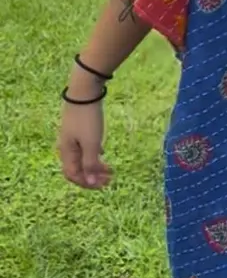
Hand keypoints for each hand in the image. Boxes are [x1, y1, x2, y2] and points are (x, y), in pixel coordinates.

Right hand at [57, 69, 110, 188]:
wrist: (84, 93)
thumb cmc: (87, 119)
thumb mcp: (91, 143)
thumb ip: (90, 164)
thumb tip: (90, 183)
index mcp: (66, 152)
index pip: (74, 176)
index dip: (88, 183)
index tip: (105, 185)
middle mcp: (66, 147)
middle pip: (77, 169)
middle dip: (93, 176)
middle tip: (110, 178)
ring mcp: (71, 137)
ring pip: (81, 158)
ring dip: (95, 166)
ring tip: (110, 168)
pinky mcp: (78, 129)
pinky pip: (84, 148)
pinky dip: (94, 154)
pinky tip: (102, 153)